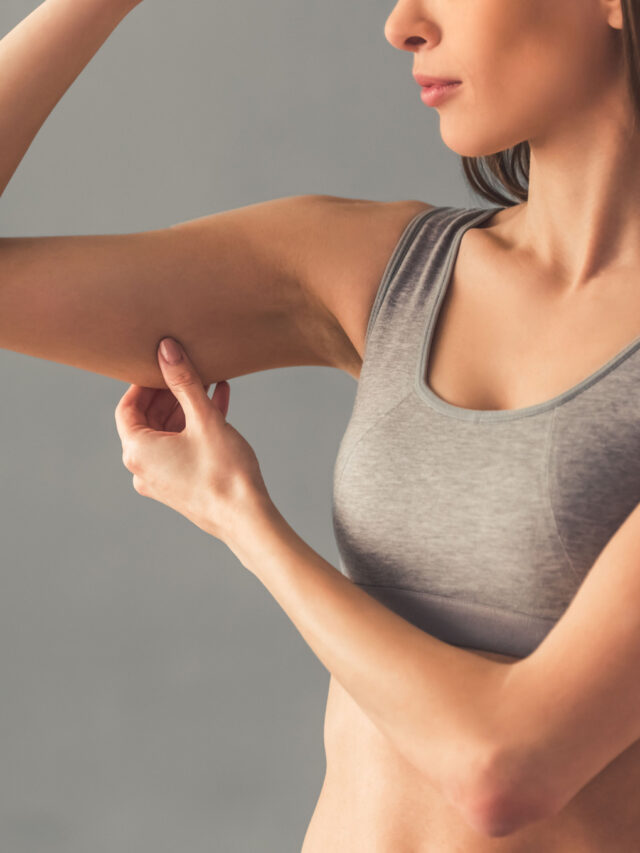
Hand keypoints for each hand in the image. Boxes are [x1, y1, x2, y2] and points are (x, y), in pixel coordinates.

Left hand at [114, 337, 270, 542]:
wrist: (246, 518)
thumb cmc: (224, 470)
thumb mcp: (204, 419)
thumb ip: (183, 382)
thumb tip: (166, 349)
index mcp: (137, 451)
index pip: (127, 408)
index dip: (144, 383)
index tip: (162, 365)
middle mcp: (142, 468)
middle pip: (148, 421)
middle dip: (170, 393)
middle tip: (189, 369)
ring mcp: (161, 480)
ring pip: (168, 434)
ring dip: (187, 408)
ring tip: (210, 382)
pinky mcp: (180, 487)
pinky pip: (181, 449)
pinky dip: (195, 428)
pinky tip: (220, 405)